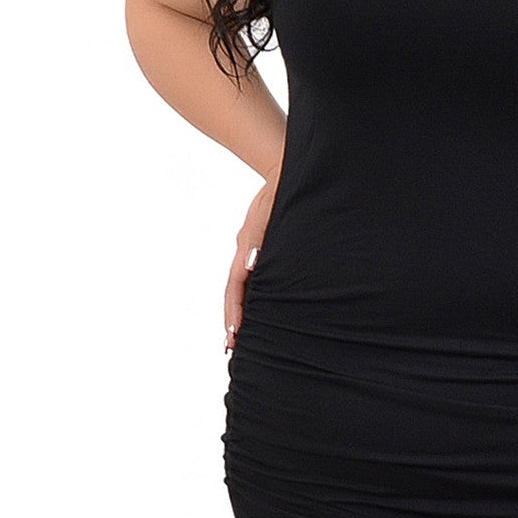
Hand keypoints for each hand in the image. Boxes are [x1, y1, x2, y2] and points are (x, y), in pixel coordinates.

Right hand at [223, 172, 277, 352]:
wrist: (287, 169)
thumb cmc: (281, 191)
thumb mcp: (269, 212)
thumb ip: (257, 239)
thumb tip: (248, 267)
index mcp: (246, 247)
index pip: (235, 287)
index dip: (233, 313)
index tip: (233, 336)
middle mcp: (247, 253)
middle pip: (235, 293)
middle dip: (233, 320)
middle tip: (230, 348)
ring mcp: (254, 251)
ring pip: (245, 288)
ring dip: (242, 311)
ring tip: (240, 337)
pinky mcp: (265, 249)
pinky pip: (257, 279)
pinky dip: (255, 297)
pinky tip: (262, 310)